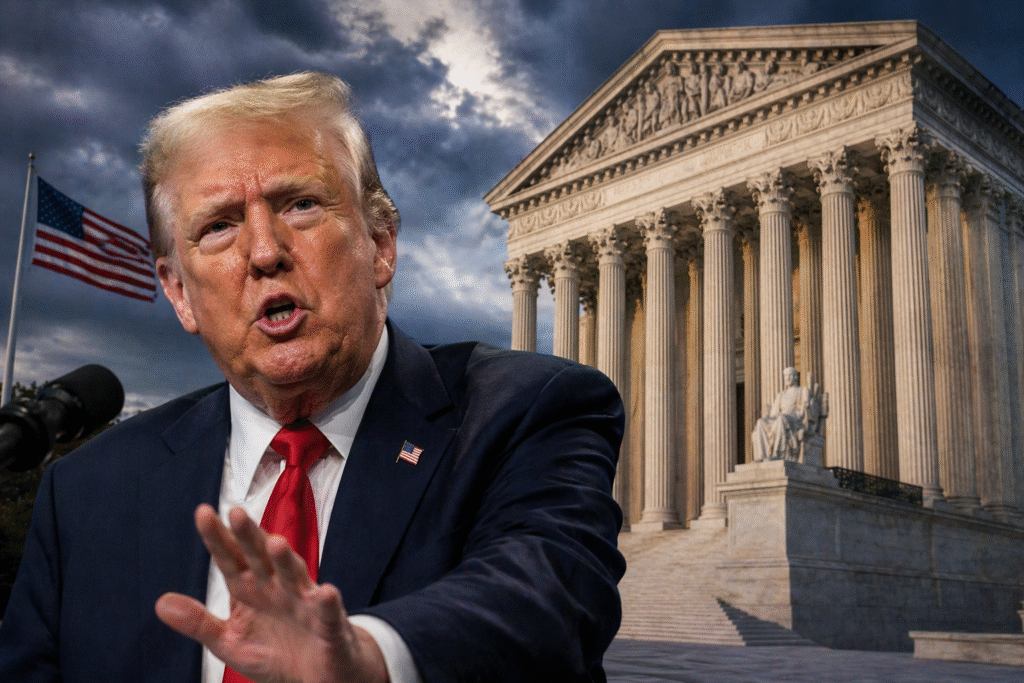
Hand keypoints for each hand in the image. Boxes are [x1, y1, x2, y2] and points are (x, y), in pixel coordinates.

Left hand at [155, 504, 387, 682]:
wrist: (318, 676)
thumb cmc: (277, 653)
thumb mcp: (229, 641)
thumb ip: (198, 622)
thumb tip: (160, 603)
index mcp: (250, 590)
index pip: (230, 559)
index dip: (218, 538)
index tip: (203, 513)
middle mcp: (277, 589)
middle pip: (261, 557)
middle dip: (250, 536)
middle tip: (236, 513)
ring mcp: (304, 604)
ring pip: (295, 576)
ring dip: (286, 560)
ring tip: (275, 543)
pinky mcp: (329, 625)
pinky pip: (328, 612)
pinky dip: (327, 602)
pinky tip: (324, 593)